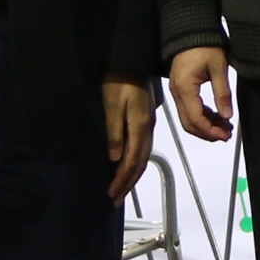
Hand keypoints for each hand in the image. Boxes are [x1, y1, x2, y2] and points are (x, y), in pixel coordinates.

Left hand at [102, 77, 156, 203]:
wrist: (130, 59)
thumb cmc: (117, 80)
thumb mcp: (112, 104)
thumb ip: (114, 131)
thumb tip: (115, 159)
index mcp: (139, 126)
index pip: (131, 161)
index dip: (122, 180)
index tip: (111, 195)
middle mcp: (147, 128)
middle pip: (139, 163)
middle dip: (127, 183)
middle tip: (115, 200)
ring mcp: (148, 124)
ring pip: (143, 157)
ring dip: (132, 175)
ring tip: (122, 189)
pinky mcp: (145, 120)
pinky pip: (143, 148)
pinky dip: (136, 162)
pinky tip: (129, 166)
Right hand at [168, 47, 237, 142]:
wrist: (191, 28)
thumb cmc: (204, 43)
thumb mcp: (219, 67)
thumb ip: (223, 93)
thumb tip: (227, 115)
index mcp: (185, 88)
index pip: (195, 119)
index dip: (210, 131)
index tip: (224, 135)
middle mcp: (177, 92)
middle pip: (189, 123)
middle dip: (207, 133)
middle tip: (225, 135)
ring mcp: (177, 91)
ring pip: (188, 118)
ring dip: (205, 126)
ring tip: (224, 128)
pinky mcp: (181, 88)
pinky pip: (189, 108)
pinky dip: (202, 116)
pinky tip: (217, 117)